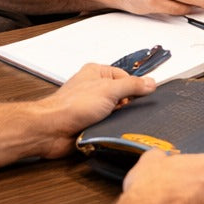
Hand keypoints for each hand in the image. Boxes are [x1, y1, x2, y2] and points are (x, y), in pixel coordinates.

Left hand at [36, 65, 155, 158]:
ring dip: (118, 118)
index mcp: (97, 73)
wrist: (52, 130)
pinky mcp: (90, 123)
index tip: (143, 96)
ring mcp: (92, 106)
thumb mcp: (109, 90)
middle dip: (127, 105)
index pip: (126, 77)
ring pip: (116, 112)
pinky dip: (111, 129)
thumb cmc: (72, 105)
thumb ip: (133, 85)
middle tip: (127, 110)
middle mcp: (94, 88)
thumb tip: (151, 83)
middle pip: (122, 95)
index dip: (135, 88)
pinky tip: (111, 131)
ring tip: (117, 121)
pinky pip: (108, 125)